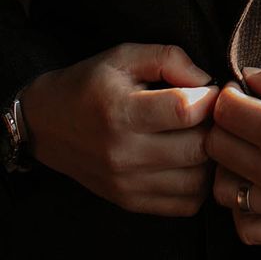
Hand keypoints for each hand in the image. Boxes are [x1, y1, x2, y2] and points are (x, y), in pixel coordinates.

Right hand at [21, 43, 218, 215]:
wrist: (45, 125)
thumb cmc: (91, 84)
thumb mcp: (125, 55)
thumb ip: (171, 59)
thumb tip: (208, 82)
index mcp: (120, 112)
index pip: (186, 110)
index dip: (210, 97)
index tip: (210, 90)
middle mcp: (123, 154)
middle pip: (198, 148)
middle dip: (215, 128)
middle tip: (212, 115)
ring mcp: (127, 184)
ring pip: (198, 180)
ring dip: (211, 158)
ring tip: (201, 136)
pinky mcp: (131, 202)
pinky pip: (187, 203)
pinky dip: (199, 183)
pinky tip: (191, 161)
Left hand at [206, 65, 260, 243]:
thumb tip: (245, 76)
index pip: (224, 110)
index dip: (229, 94)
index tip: (243, 93)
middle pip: (216, 146)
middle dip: (225, 126)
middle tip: (247, 118)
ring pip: (222, 188)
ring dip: (229, 166)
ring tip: (252, 152)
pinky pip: (244, 226)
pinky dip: (243, 208)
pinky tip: (260, 186)